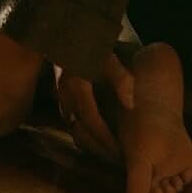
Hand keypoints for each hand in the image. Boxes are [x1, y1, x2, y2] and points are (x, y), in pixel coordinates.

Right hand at [54, 49, 134, 163]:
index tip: (122, 153)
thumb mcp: (107, 56)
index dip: (107, 140)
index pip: (93, 122)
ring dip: (93, 144)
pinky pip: (74, 124)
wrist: (67, 32)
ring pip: (77, 131)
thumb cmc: (90, 43)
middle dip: (101, 148)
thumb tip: (131, 104)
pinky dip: (87, 135)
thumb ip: (120, 79)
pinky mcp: (61, 100)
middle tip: (120, 160)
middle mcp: (65, 97)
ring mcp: (60, 99)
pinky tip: (101, 139)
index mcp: (77, 87)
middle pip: (83, 132)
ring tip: (113, 154)